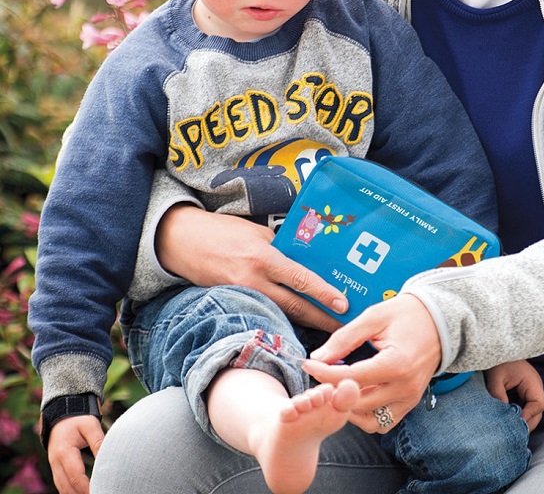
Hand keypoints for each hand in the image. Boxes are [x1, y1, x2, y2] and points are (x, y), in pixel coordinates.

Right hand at [47, 415, 103, 493]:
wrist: (61, 415)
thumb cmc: (78, 419)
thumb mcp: (90, 425)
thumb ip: (98, 441)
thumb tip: (107, 458)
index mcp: (64, 452)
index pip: (75, 476)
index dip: (87, 487)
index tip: (99, 490)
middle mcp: (55, 462)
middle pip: (67, 487)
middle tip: (99, 492)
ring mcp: (54, 466)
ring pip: (62, 488)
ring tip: (93, 492)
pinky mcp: (56, 468)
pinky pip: (62, 484)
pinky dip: (71, 490)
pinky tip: (83, 492)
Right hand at [157, 204, 348, 330]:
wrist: (181, 241)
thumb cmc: (223, 231)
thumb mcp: (257, 232)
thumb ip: (280, 248)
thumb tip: (304, 261)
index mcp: (264, 257)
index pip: (301, 279)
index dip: (324, 293)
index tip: (344, 304)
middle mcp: (254, 280)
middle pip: (294, 306)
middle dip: (321, 319)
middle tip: (344, 328)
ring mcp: (241, 295)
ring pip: (279, 315)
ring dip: (303, 324)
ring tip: (326, 331)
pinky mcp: (231, 304)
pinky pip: (261, 315)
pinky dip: (279, 321)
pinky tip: (294, 327)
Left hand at [302, 293, 441, 432]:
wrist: (440, 319)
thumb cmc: (407, 313)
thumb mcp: (374, 317)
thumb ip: (345, 338)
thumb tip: (318, 357)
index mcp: (397, 364)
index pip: (350, 378)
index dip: (324, 373)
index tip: (308, 364)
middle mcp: (405, 387)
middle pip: (357, 403)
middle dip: (333, 391)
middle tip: (320, 375)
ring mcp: (410, 398)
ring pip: (369, 419)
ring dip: (349, 407)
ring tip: (338, 385)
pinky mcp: (411, 402)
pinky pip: (383, 421)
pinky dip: (366, 413)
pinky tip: (357, 393)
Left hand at [485, 359, 543, 431]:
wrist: (496, 349)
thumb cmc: (498, 361)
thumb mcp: (495, 377)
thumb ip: (498, 394)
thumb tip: (502, 414)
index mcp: (532, 381)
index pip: (539, 404)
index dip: (529, 416)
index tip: (515, 423)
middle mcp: (535, 386)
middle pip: (538, 411)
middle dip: (526, 422)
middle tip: (513, 432)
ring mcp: (531, 389)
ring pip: (533, 411)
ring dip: (523, 419)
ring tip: (511, 428)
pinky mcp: (525, 391)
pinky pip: (526, 406)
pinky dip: (520, 413)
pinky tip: (509, 418)